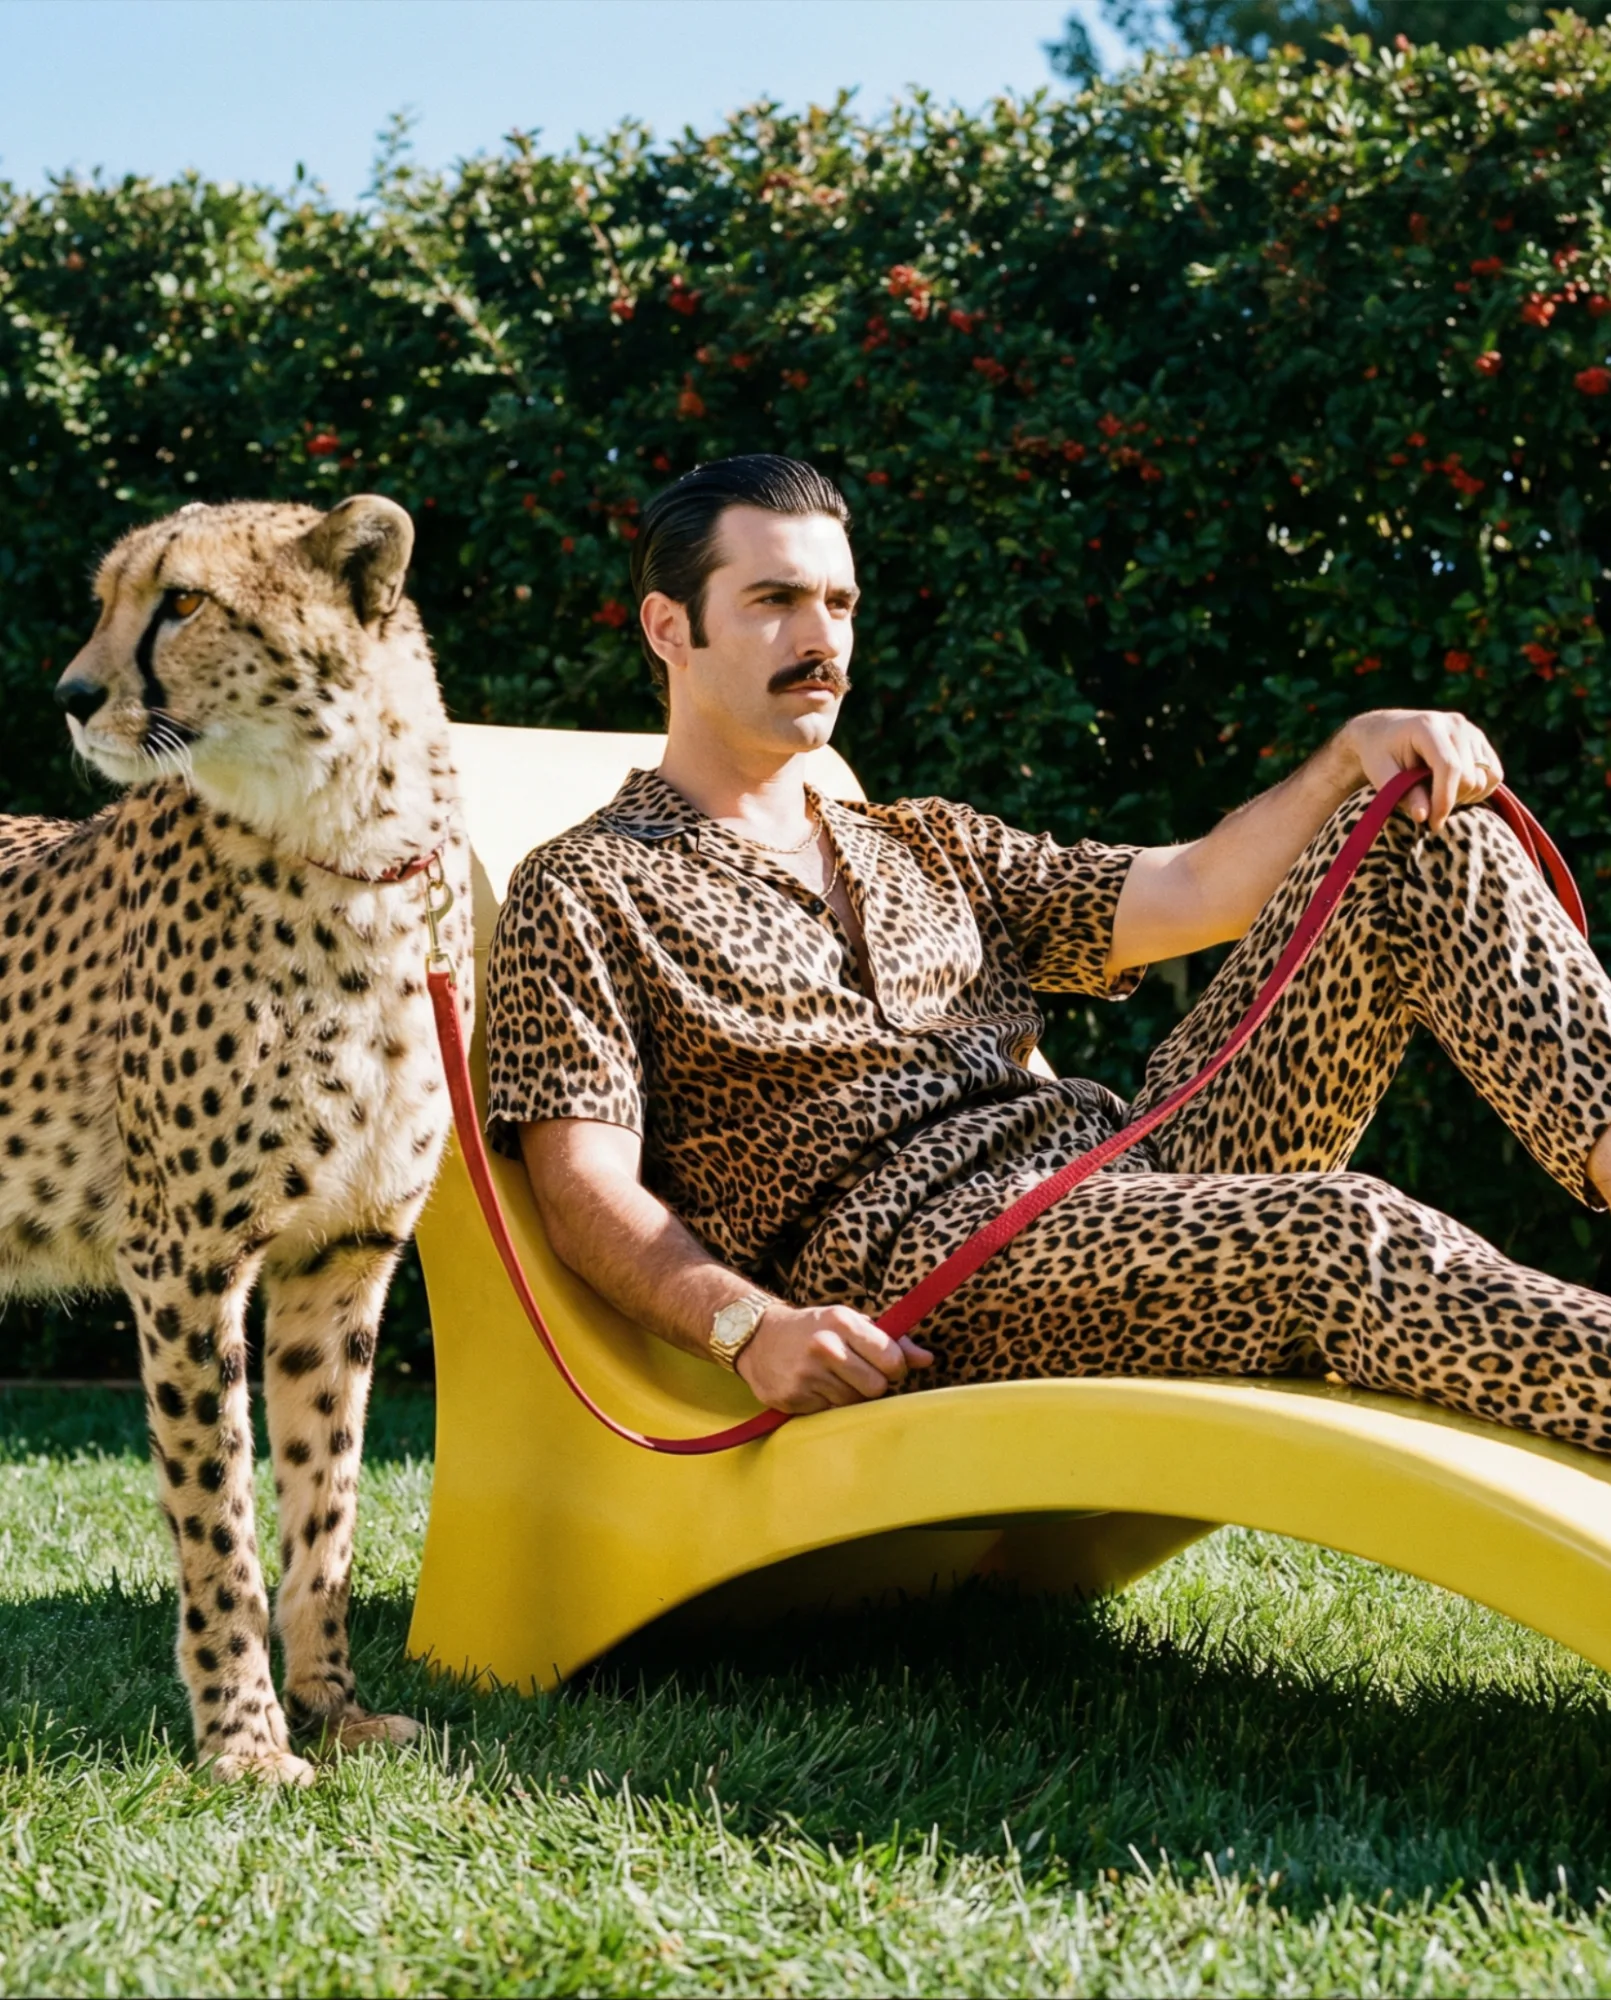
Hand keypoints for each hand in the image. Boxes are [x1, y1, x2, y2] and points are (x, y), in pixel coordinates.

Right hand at [734, 1302, 933, 1413]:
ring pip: (853, 1403)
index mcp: (843, 1322)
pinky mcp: (792, 1397)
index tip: (886, 1367)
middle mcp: (824, 1346)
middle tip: (857, 1374)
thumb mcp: (850, 1323)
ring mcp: (806, 1374)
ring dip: (848, 1395)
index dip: (895, 1368)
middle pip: (876, 1387)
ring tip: (832, 1378)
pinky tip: (814, 1387)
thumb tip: (928, 1360)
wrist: (758, 1337)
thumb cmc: (815, 1328)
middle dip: (872, 1385)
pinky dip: (826, 1403)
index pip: (891, 1359)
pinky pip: (828, 1412)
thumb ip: (891, 1341)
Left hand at [1342, 708, 1504, 834]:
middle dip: (1450, 801)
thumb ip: (1403, 794)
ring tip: (1437, 797)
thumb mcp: (1381, 775)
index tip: (1432, 824)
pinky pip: (1494, 774)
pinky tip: (1454, 792)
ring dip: (1465, 797)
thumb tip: (1424, 816)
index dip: (1444, 800)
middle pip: (1469, 776)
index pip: (1449, 767)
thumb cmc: (1379, 755)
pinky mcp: (1480, 741)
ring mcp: (1471, 730)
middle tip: (1427, 810)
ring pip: (1486, 777)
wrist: (1385, 732)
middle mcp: (1454, 723)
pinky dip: (1479, 791)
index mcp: (1427, 726)